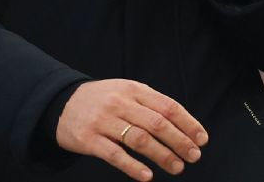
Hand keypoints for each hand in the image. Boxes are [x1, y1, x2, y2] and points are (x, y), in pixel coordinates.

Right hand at [56, 79, 207, 180]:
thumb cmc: (102, 101)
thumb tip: (184, 125)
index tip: (202, 139)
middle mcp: (120, 103)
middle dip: (180, 141)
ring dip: (162, 155)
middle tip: (194, 156)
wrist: (61, 102)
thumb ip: (150, 104)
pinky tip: (147, 176)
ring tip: (177, 167)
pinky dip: (132, 166)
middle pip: (157, 123)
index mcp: (133, 90)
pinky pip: (114, 154)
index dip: (188, 123)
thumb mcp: (126, 92)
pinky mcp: (89, 139)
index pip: (167, 106)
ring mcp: (103, 121)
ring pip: (139, 139)